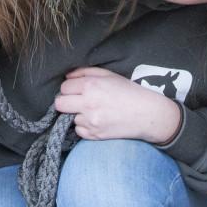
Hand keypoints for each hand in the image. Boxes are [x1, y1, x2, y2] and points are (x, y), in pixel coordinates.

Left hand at [54, 67, 181, 143]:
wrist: (147, 114)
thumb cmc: (129, 91)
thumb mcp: (109, 75)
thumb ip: (85, 72)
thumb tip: (67, 76)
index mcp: (91, 85)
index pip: (64, 87)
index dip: (70, 87)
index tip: (77, 89)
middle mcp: (88, 103)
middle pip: (59, 103)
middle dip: (65, 101)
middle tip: (76, 101)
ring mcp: (90, 121)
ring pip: (69, 117)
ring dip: (77, 114)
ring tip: (92, 111)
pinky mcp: (94, 135)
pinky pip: (78, 130)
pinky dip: (84, 126)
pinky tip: (96, 121)